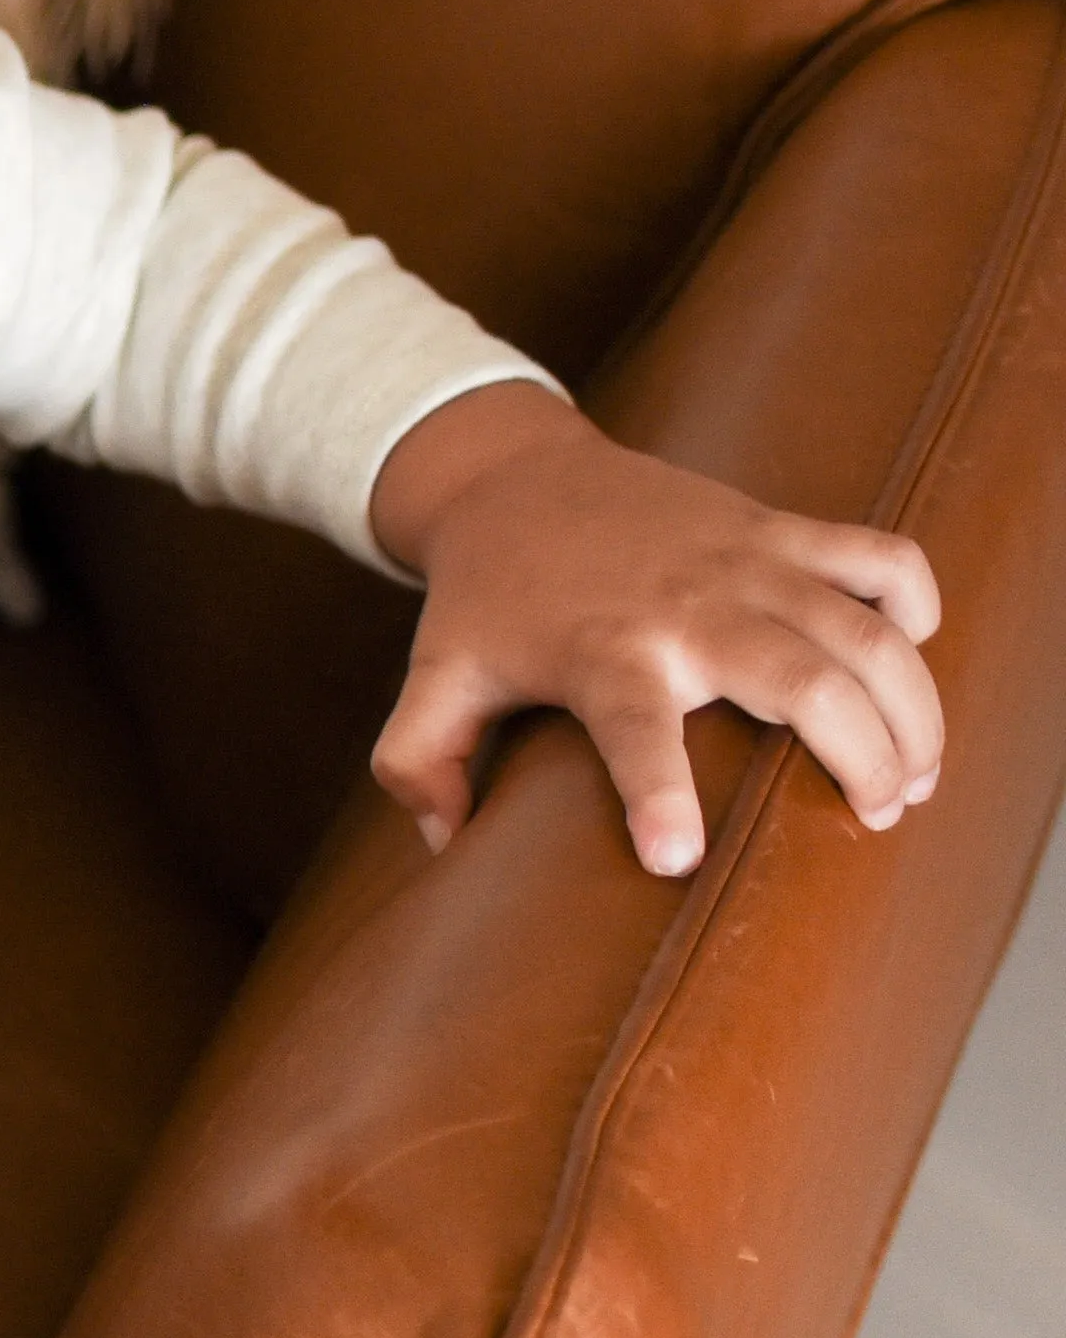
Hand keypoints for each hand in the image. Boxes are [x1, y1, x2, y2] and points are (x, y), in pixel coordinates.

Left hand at [367, 381, 945, 880]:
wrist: (514, 478)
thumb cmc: (483, 599)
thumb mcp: (433, 680)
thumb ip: (420, 765)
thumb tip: (443, 844)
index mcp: (600, 653)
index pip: (634, 731)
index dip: (656, 795)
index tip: (678, 859)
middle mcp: (687, 606)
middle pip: (803, 681)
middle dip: (859, 756)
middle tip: (878, 818)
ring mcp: (746, 560)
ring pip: (866, 628)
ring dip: (910, 704)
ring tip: (918, 776)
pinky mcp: (778, 527)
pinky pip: (880, 555)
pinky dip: (914, 600)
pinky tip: (913, 655)